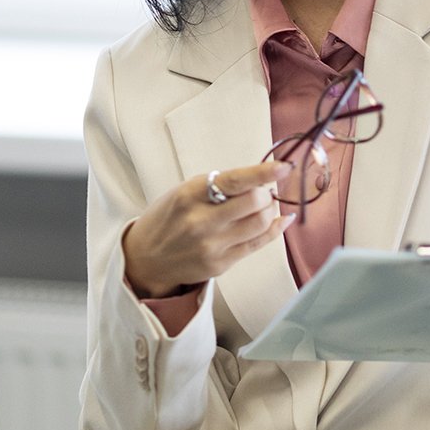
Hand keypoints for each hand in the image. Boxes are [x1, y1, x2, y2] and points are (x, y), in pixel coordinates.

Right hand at [122, 160, 292, 297]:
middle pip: (255, 202)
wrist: (145, 258)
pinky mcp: (220, 264)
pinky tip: (279, 220)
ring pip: (260, 222)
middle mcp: (201, 221)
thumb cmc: (168, 219)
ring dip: (270, 209)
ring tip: (264, 205)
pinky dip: (274, 229)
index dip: (264, 172)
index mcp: (190, 195)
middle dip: (266, 192)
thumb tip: (260, 179)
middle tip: (264, 190)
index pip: (235, 181)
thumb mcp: (184, 192)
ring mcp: (212, 245)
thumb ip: (218, 186)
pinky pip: (258, 244)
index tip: (284, 166)